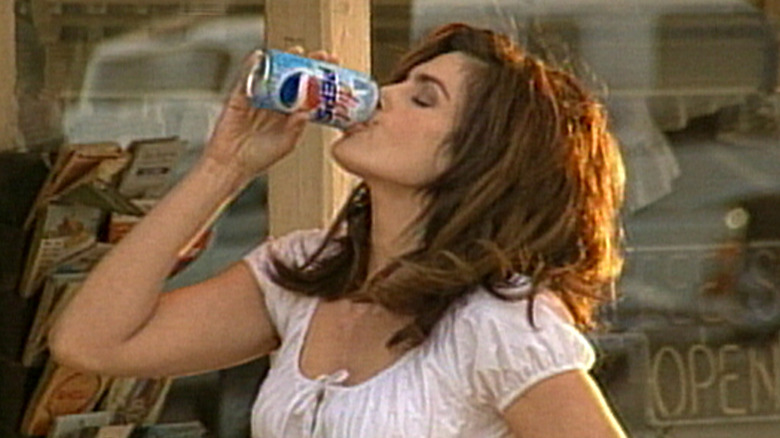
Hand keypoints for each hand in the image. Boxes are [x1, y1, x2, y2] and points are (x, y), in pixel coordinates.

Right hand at [202, 47, 339, 180]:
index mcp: (289, 113)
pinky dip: (253, 66)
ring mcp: (259, 97)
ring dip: (283, 60)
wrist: (232, 164)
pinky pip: (247, 77)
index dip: (319, 79)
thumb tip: (308, 111)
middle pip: (292, 77)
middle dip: (305, 64)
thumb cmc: (259, 158)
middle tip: (317, 56)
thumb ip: (297, 127)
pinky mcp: (240, 96)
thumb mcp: (286, 143)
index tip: (332, 69)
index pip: (307, 91)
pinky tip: (261, 57)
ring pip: (272, 73)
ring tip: (295, 52)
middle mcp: (276, 102)